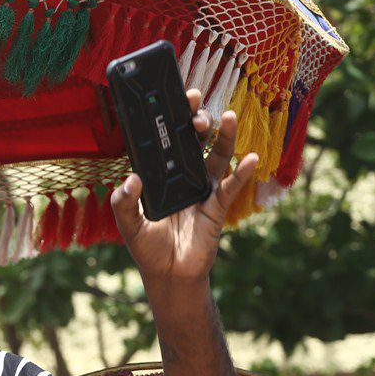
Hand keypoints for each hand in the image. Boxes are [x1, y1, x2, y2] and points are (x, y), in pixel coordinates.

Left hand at [109, 88, 258, 281]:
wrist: (170, 275)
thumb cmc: (147, 248)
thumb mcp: (129, 225)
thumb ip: (124, 202)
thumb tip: (131, 179)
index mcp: (160, 175)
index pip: (166, 140)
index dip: (170, 119)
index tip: (172, 100)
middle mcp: (183, 176)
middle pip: (193, 141)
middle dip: (196, 120)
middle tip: (196, 109)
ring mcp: (202, 188)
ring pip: (216, 156)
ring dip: (224, 136)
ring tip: (228, 116)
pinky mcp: (217, 206)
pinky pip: (230, 186)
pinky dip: (241, 172)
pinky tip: (250, 159)